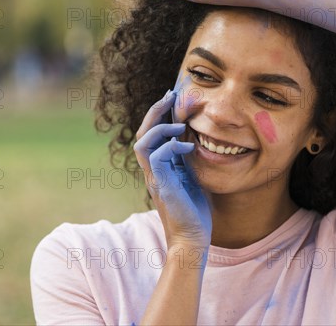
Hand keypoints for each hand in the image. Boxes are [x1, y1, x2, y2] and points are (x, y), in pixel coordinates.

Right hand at [134, 90, 211, 249]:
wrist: (191, 239)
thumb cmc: (194, 211)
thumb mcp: (191, 178)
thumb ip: (186, 161)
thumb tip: (193, 140)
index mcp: (158, 168)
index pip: (150, 135)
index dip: (158, 115)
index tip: (172, 98)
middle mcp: (151, 171)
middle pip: (142, 134)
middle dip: (155, 112)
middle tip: (171, 96)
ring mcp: (154, 178)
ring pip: (142, 143)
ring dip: (160, 128)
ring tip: (180, 124)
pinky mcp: (161, 186)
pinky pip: (156, 158)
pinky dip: (170, 146)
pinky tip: (187, 146)